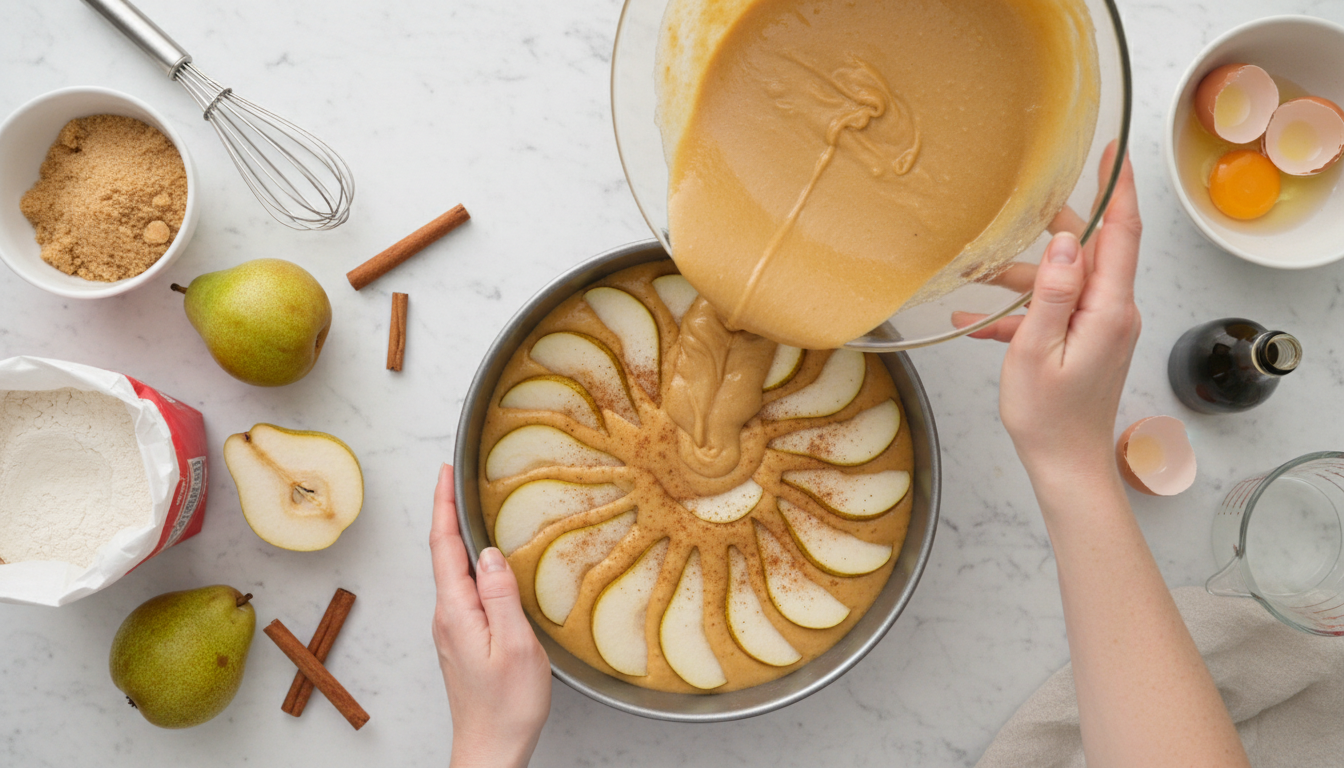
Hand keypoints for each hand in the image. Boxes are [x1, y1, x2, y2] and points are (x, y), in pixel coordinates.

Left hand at [430, 464, 551, 767]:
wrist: (491, 749)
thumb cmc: (507, 706)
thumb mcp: (515, 645)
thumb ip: (500, 594)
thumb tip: (487, 552)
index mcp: (456, 611)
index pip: (444, 546)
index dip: (443, 505)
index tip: (445, 472)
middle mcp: (447, 616)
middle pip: (444, 553)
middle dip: (449, 513)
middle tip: (459, 479)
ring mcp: (452, 629)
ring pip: (455, 572)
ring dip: (460, 538)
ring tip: (472, 509)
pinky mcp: (462, 640)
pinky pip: (465, 590)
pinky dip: (471, 565)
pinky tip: (487, 562)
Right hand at [956, 146, 1141, 476]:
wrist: (1066, 467)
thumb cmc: (1049, 419)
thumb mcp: (1037, 350)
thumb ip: (1054, 292)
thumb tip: (1066, 242)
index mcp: (1109, 309)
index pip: (1122, 233)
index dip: (1118, 187)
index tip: (1113, 150)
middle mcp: (1113, 312)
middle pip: (1092, 250)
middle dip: (1057, 226)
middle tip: (1026, 204)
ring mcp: (1101, 328)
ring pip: (1066, 281)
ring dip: (1023, 277)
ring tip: (976, 275)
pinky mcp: (1086, 342)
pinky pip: (1055, 311)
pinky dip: (1020, 311)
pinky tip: (977, 318)